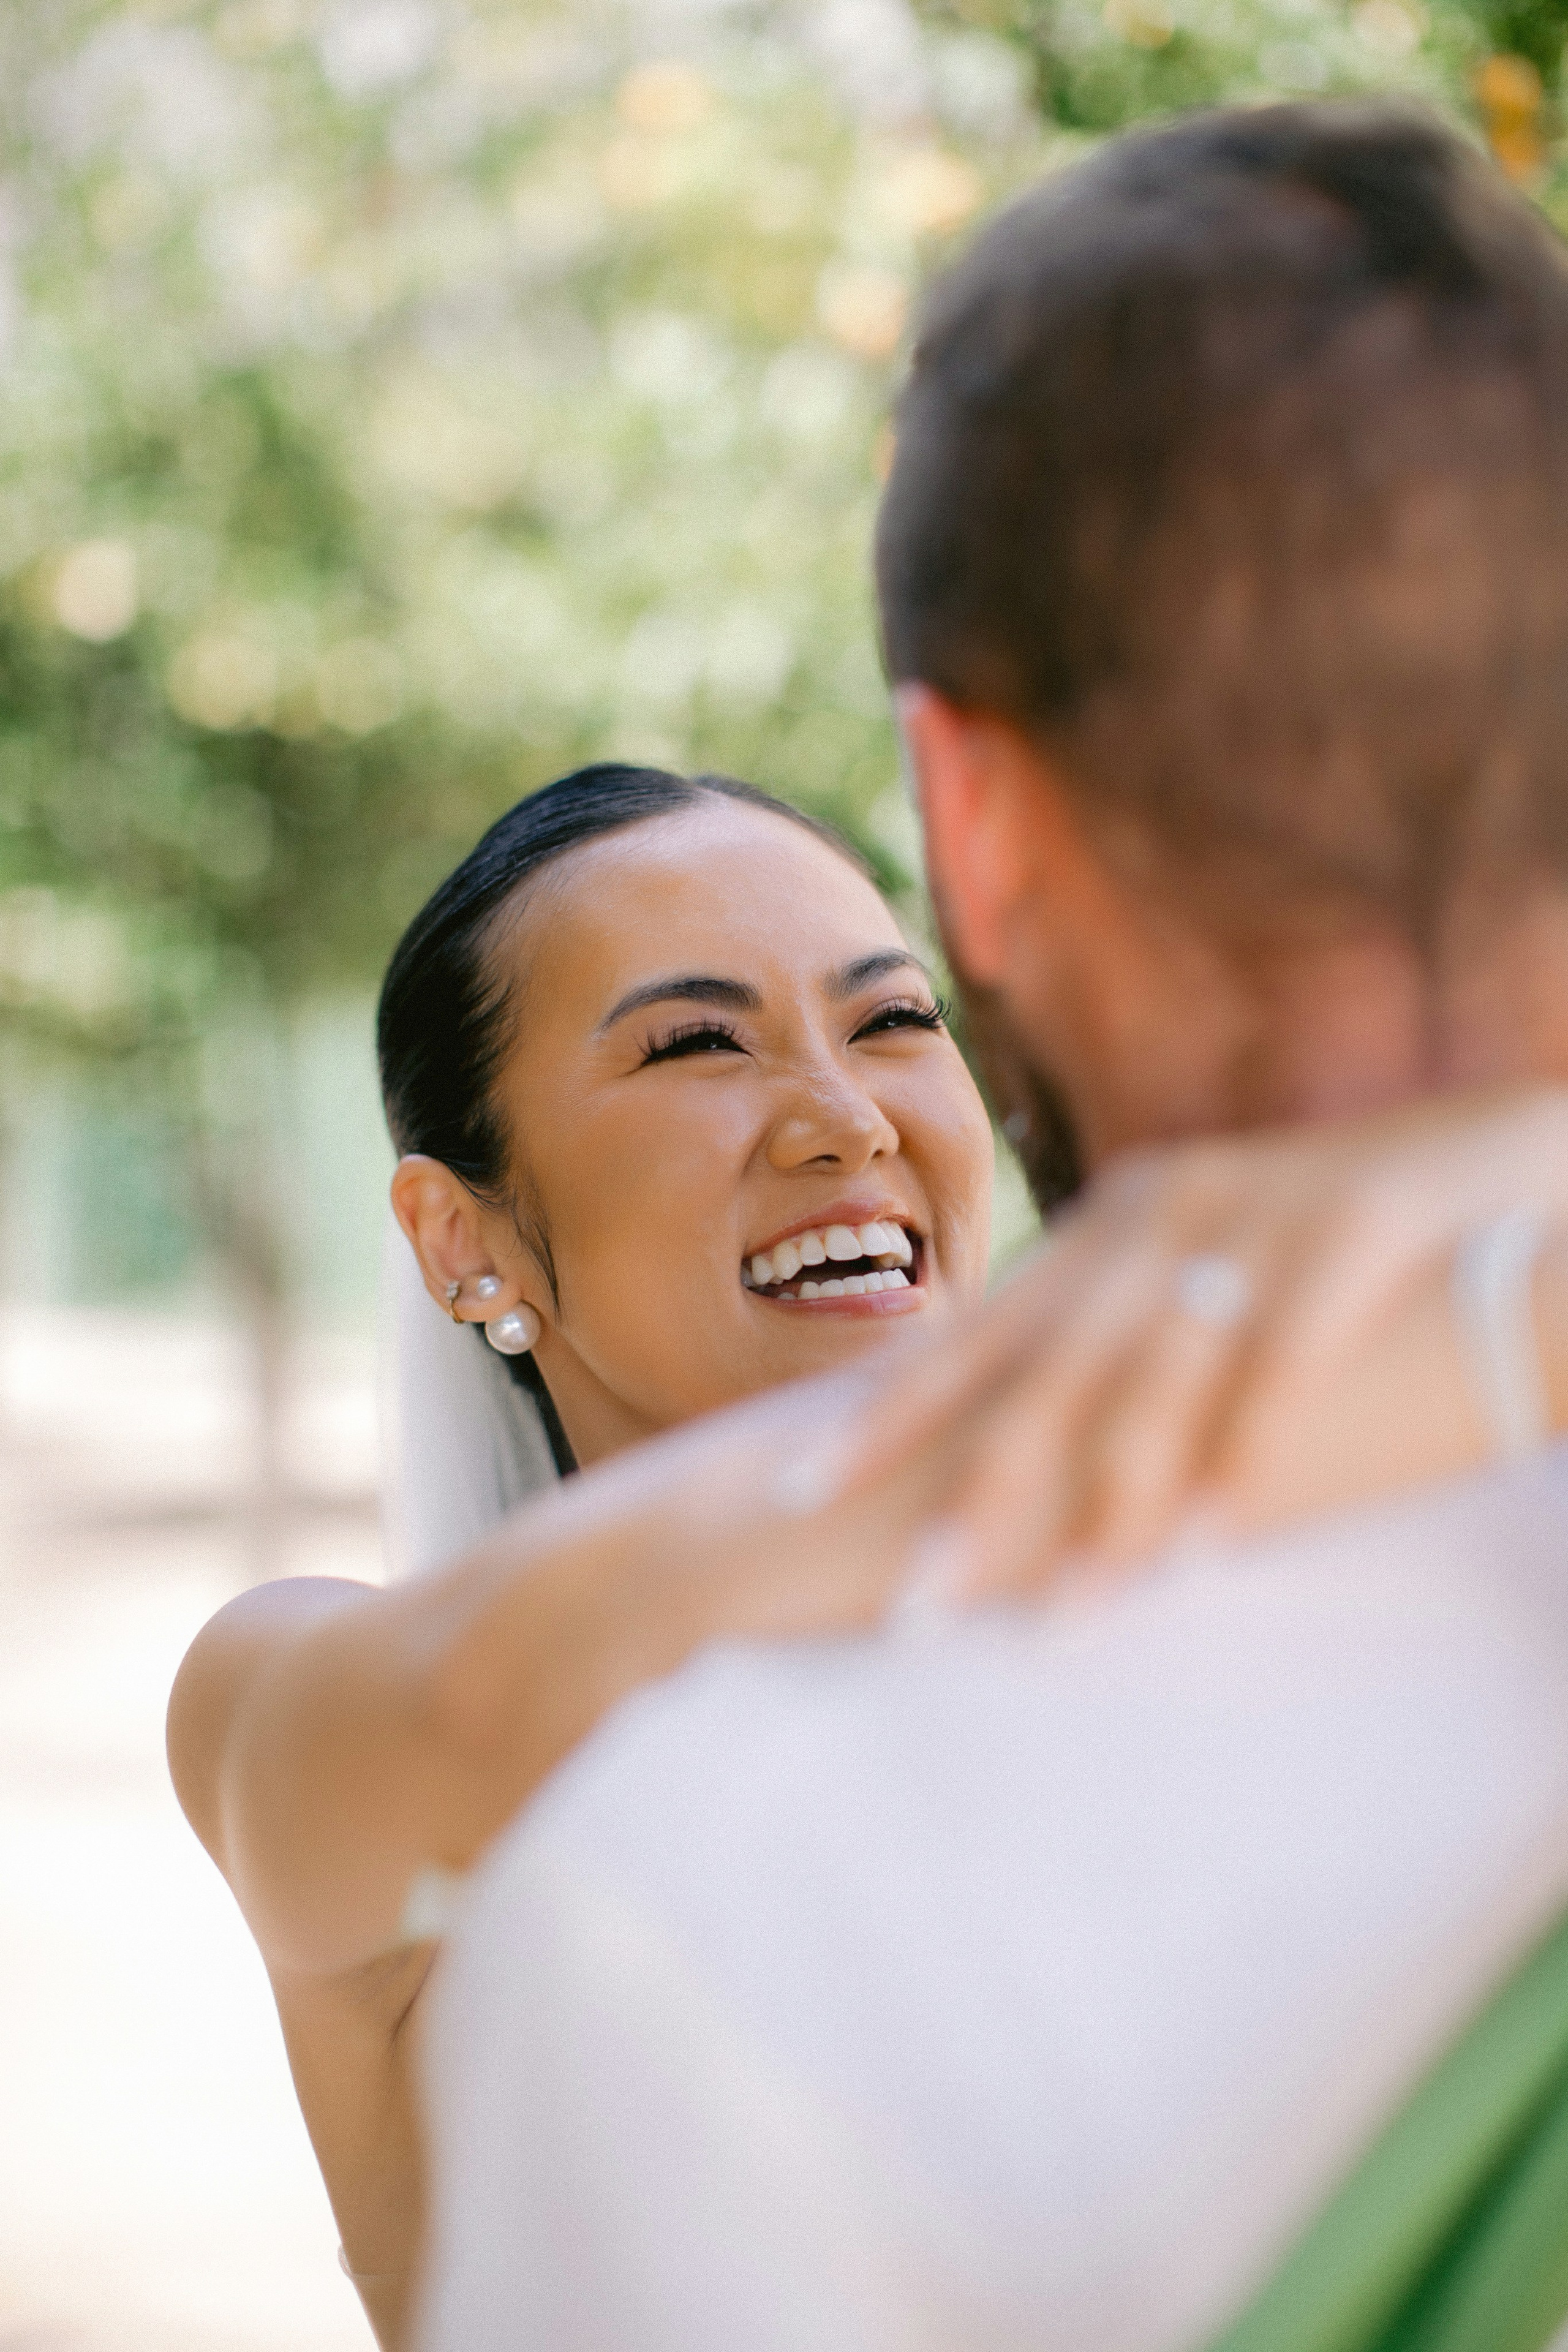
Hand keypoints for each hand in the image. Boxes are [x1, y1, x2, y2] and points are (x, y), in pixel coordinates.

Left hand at [836, 1087, 1567, 1602]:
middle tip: (911, 1601)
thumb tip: (1034, 1444)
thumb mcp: (1216, 1269)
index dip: (890, 1413)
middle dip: (972, 1489)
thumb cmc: (1349, 1244)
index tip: (799, 1491)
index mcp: (1115, 1222)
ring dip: (1105, 1508)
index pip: (980, 1330)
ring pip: (1152, 1380)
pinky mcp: (1350, 1226)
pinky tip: (1205, 1550)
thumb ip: (1130, 1337)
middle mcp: (1162, 1208)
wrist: (1514, 1154)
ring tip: (1059, 1619)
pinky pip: (1279, 1365)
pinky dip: (1239, 1459)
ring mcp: (1253, 1214)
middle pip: (1042, 1367)